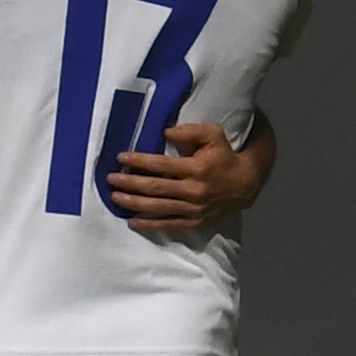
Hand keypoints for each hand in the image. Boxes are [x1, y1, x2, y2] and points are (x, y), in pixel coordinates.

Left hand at [106, 120, 265, 230]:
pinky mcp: (194, 221)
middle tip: (109, 179)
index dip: (140, 161)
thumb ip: (191, 131)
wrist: (245, 184)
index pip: (163, 165)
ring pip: (159, 207)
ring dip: (134, 203)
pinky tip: (132, 222)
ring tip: (115, 197)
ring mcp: (194, 209)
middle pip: (156, 188)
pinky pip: (169, 224)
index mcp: (197, 169)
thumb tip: (166, 132)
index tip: (121, 157)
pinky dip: (150, 224)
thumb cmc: (224, 156)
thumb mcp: (214, 135)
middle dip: (130, 183)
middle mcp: (194, 190)